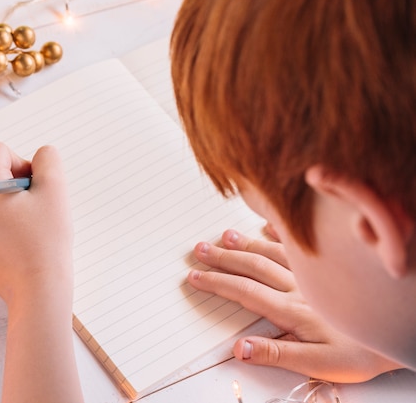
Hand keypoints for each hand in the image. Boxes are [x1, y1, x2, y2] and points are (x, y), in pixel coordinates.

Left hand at [0, 141, 73, 305]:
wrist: (38, 291)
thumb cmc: (47, 242)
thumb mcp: (55, 191)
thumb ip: (48, 161)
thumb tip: (40, 156)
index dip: (22, 161)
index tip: (36, 187)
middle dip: (17, 183)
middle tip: (37, 207)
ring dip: (13, 204)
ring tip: (32, 226)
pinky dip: (7, 225)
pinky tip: (24, 242)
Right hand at [188, 229, 402, 381]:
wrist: (398, 332)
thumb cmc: (360, 352)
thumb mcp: (319, 364)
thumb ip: (278, 355)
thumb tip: (240, 348)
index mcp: (293, 310)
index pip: (245, 292)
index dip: (217, 284)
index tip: (194, 278)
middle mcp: (300, 286)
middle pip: (253, 266)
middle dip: (223, 259)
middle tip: (199, 251)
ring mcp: (313, 274)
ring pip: (272, 251)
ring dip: (245, 243)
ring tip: (223, 237)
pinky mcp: (327, 267)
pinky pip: (299, 243)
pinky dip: (280, 232)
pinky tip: (266, 225)